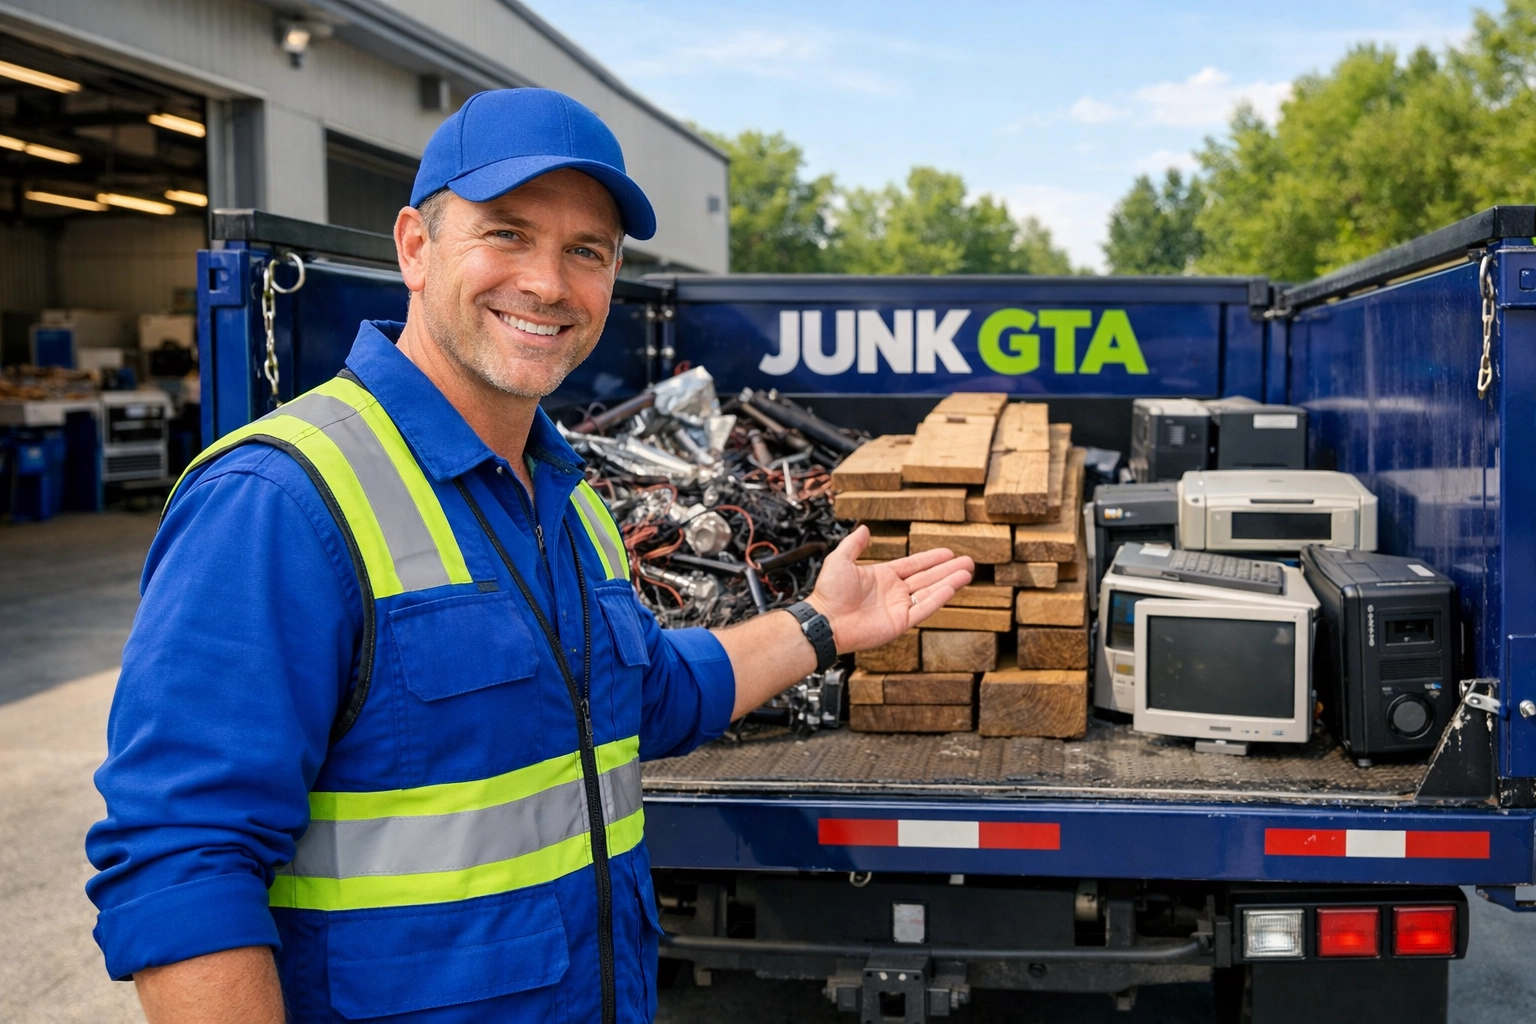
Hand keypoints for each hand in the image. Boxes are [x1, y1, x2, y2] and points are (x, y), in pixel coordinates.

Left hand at [806, 525, 974, 652]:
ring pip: (930, 592)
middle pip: (927, 578)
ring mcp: (898, 607)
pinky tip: (952, 588)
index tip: (948, 552)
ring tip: (967, 573)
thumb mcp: (840, 560)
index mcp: (882, 577)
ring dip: (949, 582)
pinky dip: (938, 598)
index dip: (931, 558)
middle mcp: (893, 592)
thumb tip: (864, 528)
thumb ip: (854, 544)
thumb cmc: (828, 593)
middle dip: (947, 569)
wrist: (825, 619)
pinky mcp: (900, 622)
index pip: (913, 565)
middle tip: (968, 561)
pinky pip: (923, 609)